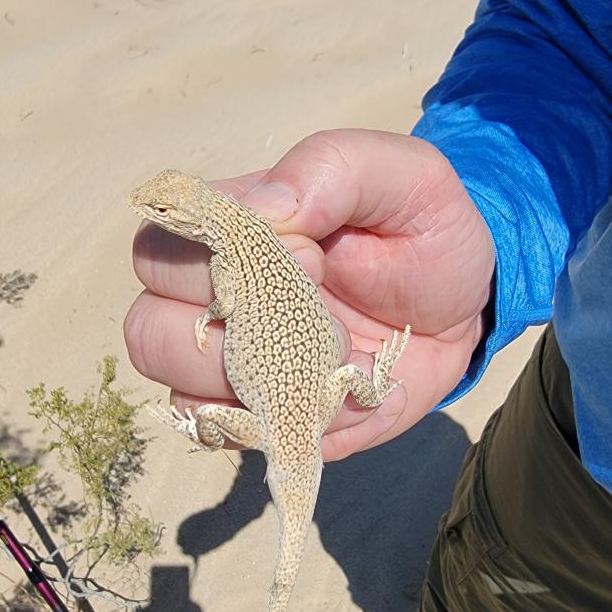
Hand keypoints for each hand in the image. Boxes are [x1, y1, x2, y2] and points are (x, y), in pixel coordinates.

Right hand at [124, 129, 493, 460]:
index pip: (158, 252)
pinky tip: (340, 399)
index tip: (312, 256)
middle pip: (150, 332)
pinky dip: (289, 428)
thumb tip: (261, 208)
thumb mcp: (400, 176)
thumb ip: (329, 169)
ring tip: (335, 362)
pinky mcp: (272, 417)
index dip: (225, 263)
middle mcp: (216, 305)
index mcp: (229, 237)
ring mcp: (240, 369)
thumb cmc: (421, 230)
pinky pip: (241, 442)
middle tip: (324, 320)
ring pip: (182, 397)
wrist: (461, 304)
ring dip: (261, 388)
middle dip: (236, 334)